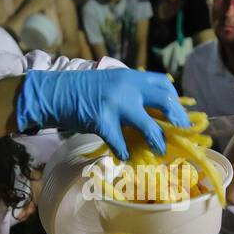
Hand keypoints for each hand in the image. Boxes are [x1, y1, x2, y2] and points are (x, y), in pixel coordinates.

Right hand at [15, 67, 190, 159]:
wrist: (52, 92)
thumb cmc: (81, 90)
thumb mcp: (110, 83)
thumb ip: (130, 92)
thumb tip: (153, 113)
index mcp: (131, 76)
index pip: (164, 84)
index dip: (176, 100)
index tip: (180, 115)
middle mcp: (127, 86)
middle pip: (165, 101)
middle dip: (177, 120)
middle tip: (181, 134)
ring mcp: (115, 103)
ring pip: (148, 125)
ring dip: (157, 141)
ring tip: (160, 152)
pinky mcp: (101, 120)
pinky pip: (120, 142)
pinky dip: (124, 152)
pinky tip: (125, 157)